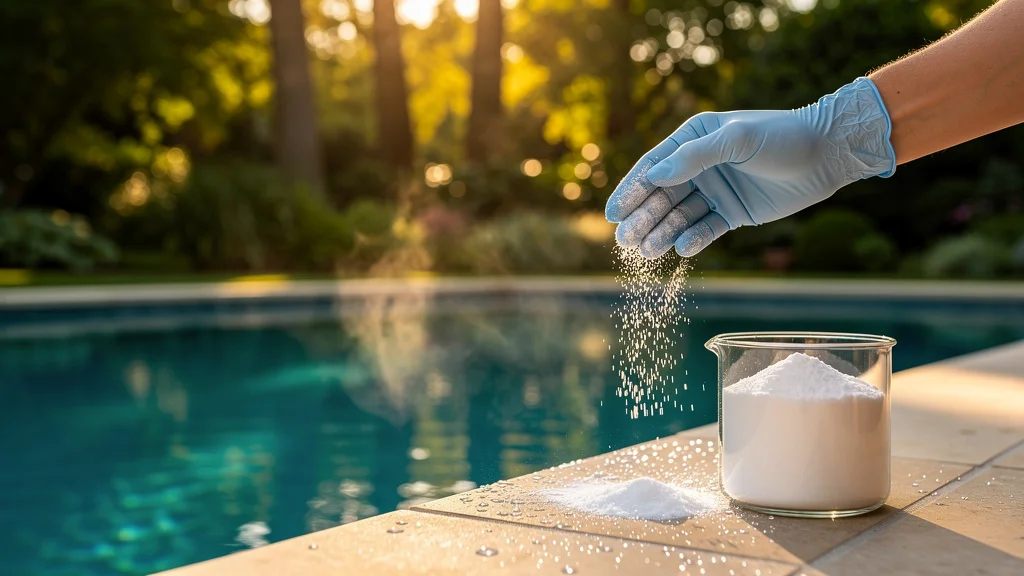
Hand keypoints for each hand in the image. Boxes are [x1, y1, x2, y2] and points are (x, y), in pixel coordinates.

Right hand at [605, 77, 896, 257]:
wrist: (827, 154)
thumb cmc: (782, 138)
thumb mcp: (738, 140)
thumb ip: (695, 156)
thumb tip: (655, 174)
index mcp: (694, 138)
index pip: (654, 167)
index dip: (631, 190)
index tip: (612, 213)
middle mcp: (699, 164)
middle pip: (662, 195)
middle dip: (641, 218)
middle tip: (623, 241)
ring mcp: (715, 190)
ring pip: (680, 216)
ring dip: (662, 233)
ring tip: (645, 252)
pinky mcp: (732, 212)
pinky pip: (705, 229)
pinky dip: (692, 240)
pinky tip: (680, 250)